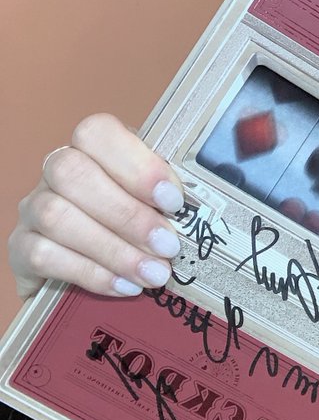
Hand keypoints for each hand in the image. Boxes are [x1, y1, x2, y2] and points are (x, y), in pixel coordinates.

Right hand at [9, 113, 184, 300]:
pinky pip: (44, 257)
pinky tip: (125, 287)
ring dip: (114, 250)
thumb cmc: (129, 222)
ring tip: (155, 274)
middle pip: (74, 175)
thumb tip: (199, 213)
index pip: (97, 132)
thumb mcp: (150, 200)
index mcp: (90, 147)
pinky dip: (92, 274)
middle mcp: (55, 170)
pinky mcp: (19, 248)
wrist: (81, 265)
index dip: (137, 165)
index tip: (174, 202)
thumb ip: (164, 196)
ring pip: (58, 217)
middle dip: (129, 215)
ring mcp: (32, 207)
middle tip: (169, 247)